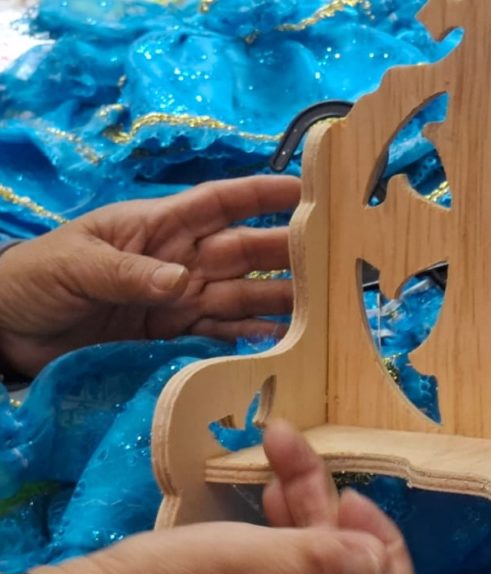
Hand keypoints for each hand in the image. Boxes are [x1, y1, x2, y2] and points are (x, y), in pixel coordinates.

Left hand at [0, 176, 298, 375]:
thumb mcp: (79, 264)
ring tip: (319, 306)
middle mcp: (181, 259)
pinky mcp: (173, 333)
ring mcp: (181, 297)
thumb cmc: (39, 275)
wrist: (9, 328)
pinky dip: (247, 339)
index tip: (306, 190)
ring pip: (241, 294)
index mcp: (160, 226)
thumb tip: (181, 282)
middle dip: (287, 250)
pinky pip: (219, 334)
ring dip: (279, 298)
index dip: (262, 195)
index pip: (220, 203)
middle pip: (244, 251)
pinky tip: (279, 341)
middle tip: (333, 256)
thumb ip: (130, 273)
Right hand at [30, 422, 414, 573]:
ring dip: (302, 495)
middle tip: (294, 448)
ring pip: (313, 547)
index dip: (382, 544)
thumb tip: (379, 559)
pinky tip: (271, 483)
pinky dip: (284, 515)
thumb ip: (322, 561)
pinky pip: (286, 552)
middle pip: (345, 557)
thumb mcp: (254, 565)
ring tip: (278, 447)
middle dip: (324, 498)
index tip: (354, 499)